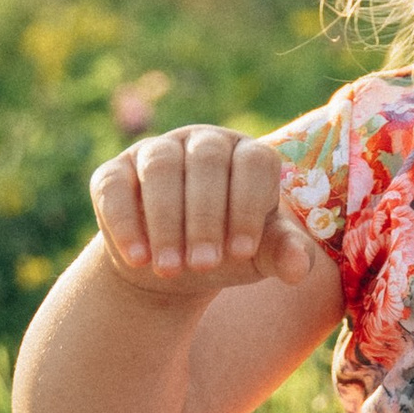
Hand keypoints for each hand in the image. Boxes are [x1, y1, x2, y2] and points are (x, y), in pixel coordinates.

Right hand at [89, 125, 319, 304]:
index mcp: (247, 155)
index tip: (242, 252)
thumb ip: (283, 253)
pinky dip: (125, 223)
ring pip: (160, 167)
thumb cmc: (228, 252)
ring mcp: (156, 151)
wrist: (174, 268)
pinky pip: (114, 186)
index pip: (253, 162)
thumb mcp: (259, 256)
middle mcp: (203, 143)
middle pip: (206, 161)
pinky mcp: (114, 173)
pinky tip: (138, 259)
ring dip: (166, 220)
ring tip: (170, 269)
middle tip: (204, 265)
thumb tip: (299, 267)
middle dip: (205, 217)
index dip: (248, 205)